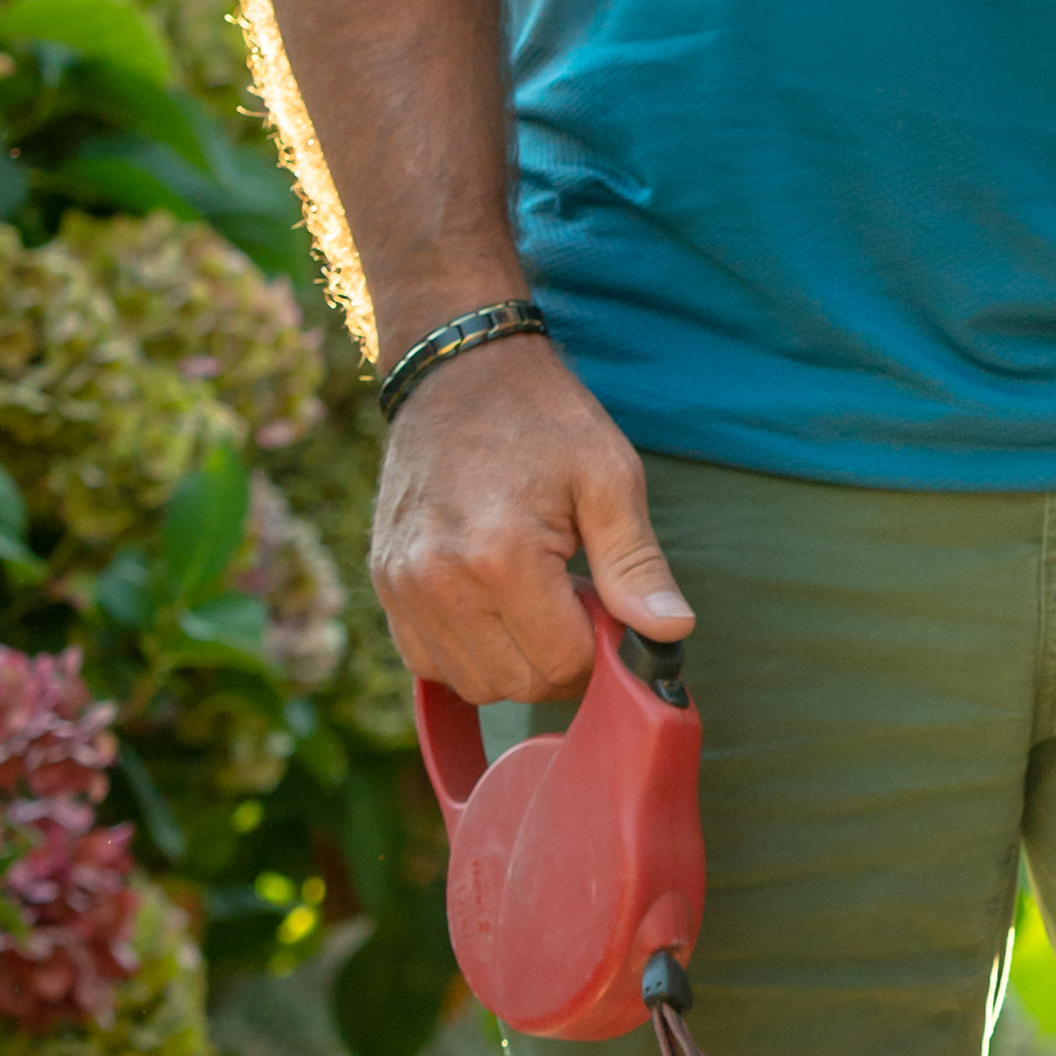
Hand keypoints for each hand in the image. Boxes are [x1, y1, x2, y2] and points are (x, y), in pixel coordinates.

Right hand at [371, 333, 695, 706]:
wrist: (458, 370)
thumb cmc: (542, 419)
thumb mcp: (609, 478)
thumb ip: (636, 564)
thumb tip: (671, 632)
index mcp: (500, 556)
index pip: (563, 663)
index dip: (600, 649)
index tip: (606, 607)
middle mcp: (438, 581)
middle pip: (517, 684)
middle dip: (560, 659)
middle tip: (574, 598)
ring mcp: (402, 586)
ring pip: (473, 684)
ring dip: (515, 661)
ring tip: (535, 597)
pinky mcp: (384, 584)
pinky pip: (429, 662)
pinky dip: (469, 653)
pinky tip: (494, 606)